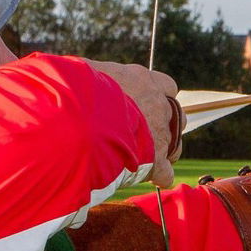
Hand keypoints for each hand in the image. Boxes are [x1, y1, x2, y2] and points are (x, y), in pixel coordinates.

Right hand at [85, 59, 182, 187]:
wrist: (81, 122)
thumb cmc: (77, 92)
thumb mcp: (83, 72)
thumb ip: (90, 74)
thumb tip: (76, 73)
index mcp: (142, 81)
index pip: (166, 86)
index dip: (157, 97)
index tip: (144, 104)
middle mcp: (157, 105)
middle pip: (174, 115)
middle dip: (161, 125)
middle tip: (141, 133)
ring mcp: (159, 134)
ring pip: (175, 144)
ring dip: (163, 150)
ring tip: (143, 156)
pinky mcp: (155, 162)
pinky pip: (166, 173)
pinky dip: (159, 177)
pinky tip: (148, 178)